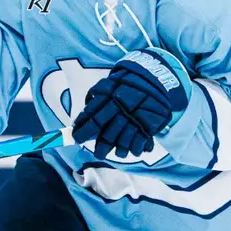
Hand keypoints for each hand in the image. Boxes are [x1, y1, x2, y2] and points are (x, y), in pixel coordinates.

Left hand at [72, 48, 191, 159]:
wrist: (154, 77)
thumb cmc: (125, 83)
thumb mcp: (108, 84)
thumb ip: (95, 100)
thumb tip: (80, 121)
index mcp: (108, 98)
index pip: (91, 118)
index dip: (82, 131)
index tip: (76, 138)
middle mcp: (120, 110)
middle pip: (106, 134)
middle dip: (100, 147)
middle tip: (98, 153)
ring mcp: (134, 118)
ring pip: (122, 142)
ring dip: (118, 150)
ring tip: (117, 152)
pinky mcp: (148, 125)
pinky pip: (138, 143)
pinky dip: (134, 149)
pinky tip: (131, 150)